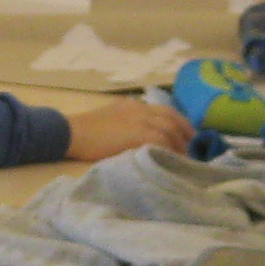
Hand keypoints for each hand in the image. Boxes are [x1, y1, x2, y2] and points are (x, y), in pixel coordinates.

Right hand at [64, 98, 194, 161]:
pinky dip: (170, 150)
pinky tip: (173, 161)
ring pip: (170, 130)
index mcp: (134, 104)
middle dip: (186, 134)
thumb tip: (140, 137)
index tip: (187, 136)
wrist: (72, 132)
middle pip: (172, 118)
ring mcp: (140, 119)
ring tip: (184, 159)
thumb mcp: (110, 119)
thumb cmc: (85, 131)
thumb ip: (127, 123)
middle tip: (192, 150)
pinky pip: (162, 141)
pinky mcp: (138, 133)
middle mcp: (141, 108)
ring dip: (180, 145)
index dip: (180, 123)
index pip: (165, 111)